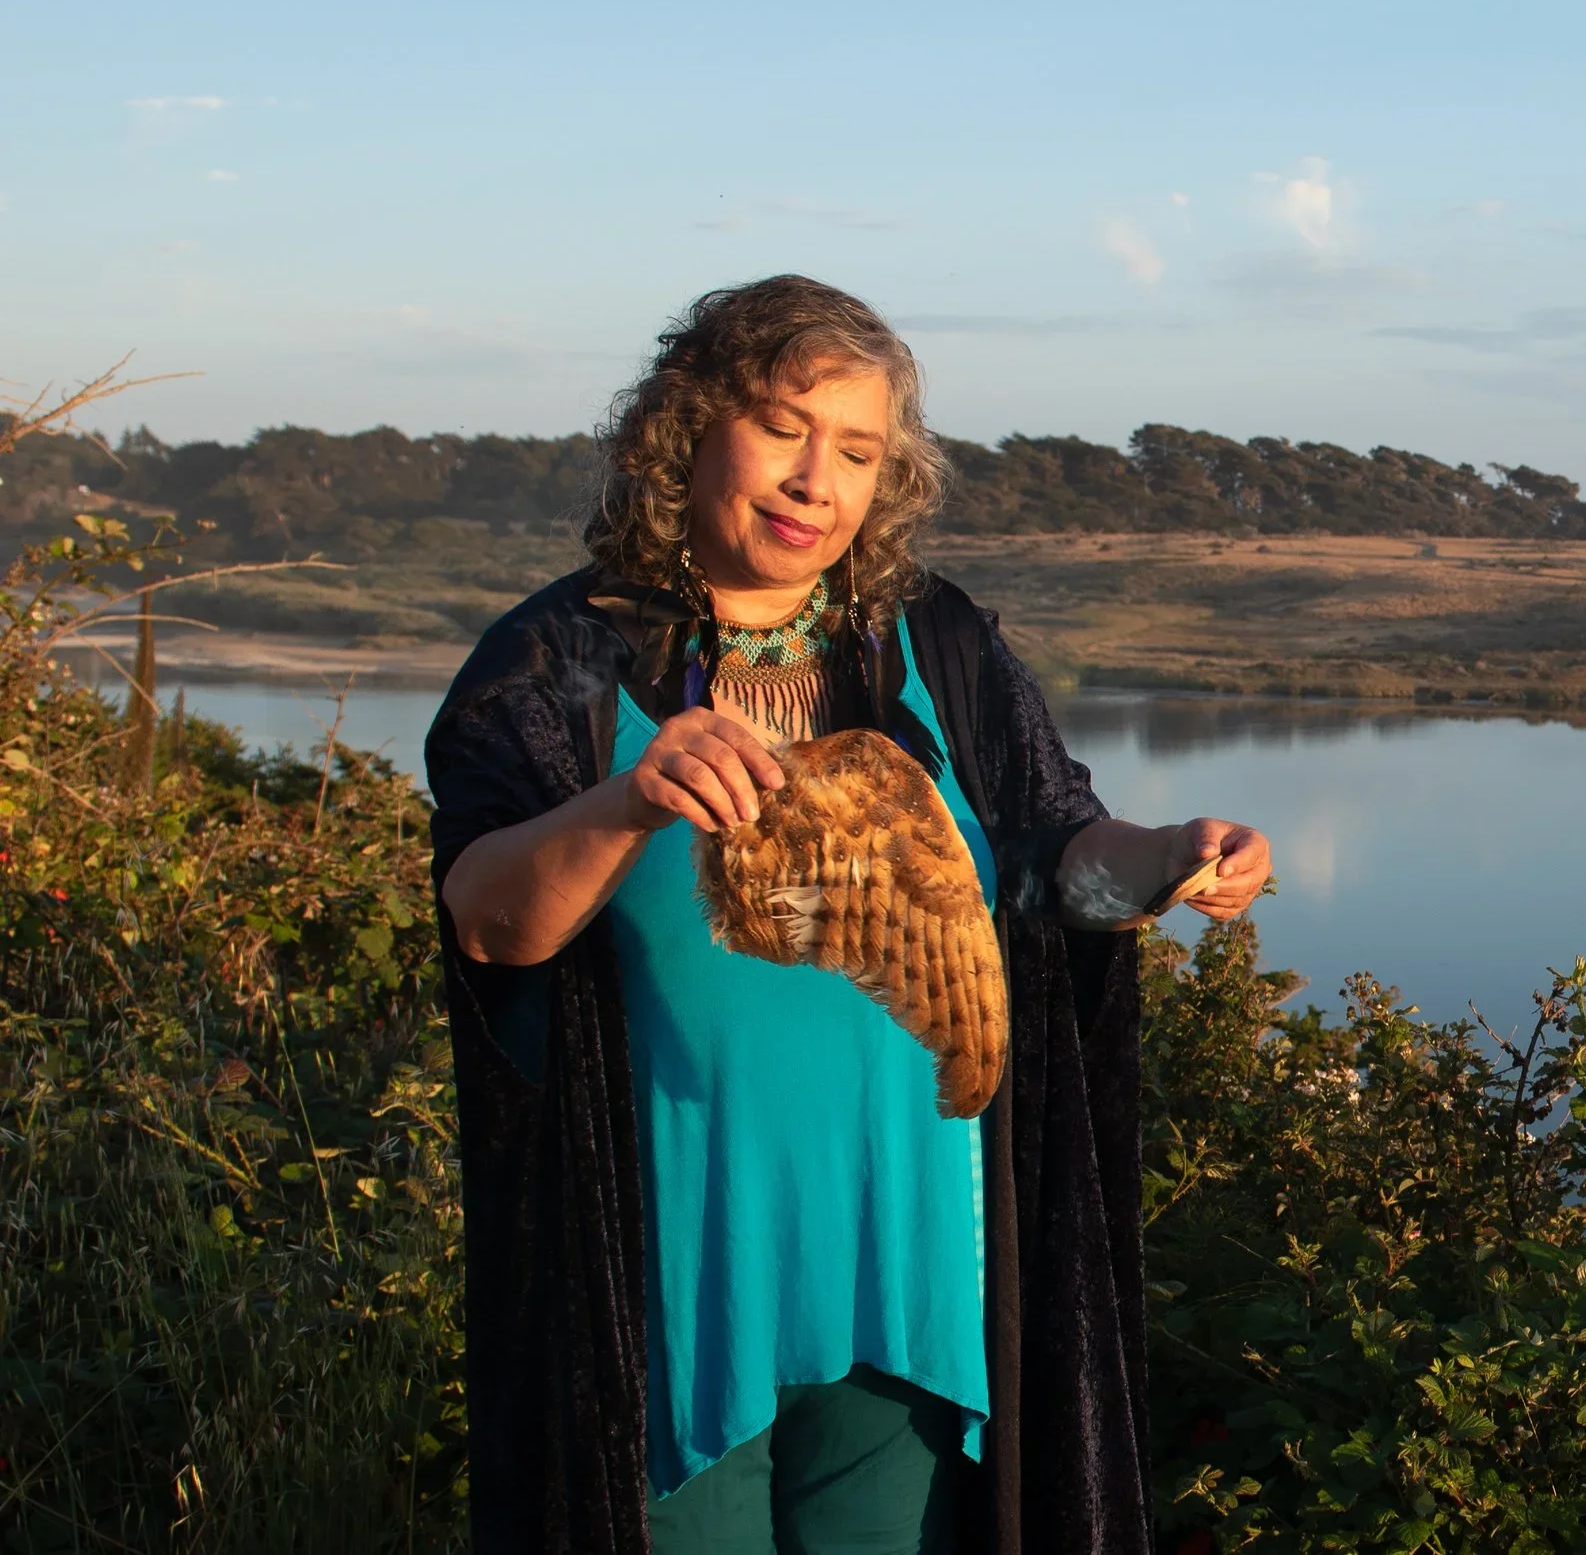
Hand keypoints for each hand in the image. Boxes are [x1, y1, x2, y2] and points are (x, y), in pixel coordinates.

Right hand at [624, 707, 785, 833]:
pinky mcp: (644, 778)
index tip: (777, 785)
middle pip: (720, 756)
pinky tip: (712, 826)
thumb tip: (774, 783)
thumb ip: (739, 765)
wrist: (644, 795)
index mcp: (701, 719)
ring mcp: (657, 751)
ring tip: (733, 822)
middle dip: (742, 788)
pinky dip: (701, 815)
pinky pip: (679, 798)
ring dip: (722, 803)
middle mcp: (678, 728)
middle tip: (752, 815)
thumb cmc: (689, 777)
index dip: (760, 761)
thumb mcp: (713, 763)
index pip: (737, 736)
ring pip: (699, 776)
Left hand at [1164, 818, 1270, 919]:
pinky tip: (1192, 899)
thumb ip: (1206, 838)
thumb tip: (1208, 853)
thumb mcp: (1201, 829)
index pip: (1252, 854)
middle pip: (1249, 882)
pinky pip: (1225, 912)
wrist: (1186, 854)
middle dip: (1225, 887)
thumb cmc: (1198, 837)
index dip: (1238, 864)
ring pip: (1237, 900)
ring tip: (1191, 890)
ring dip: (1213, 898)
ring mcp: (1250, 888)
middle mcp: (1259, 868)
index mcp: (1255, 843)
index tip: (1221, 870)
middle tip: (1204, 888)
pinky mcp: (1236, 904)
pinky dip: (1207, 908)